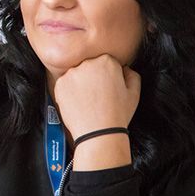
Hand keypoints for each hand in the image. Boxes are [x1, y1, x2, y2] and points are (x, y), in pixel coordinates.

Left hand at [53, 54, 140, 170]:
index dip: (108, 76)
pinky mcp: (60, 85)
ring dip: (80, 83)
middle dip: (93, 77)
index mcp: (107, 62)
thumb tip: (124, 69)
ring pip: (76, 75)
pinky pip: (64, 84)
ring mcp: (71, 74)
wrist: (98, 133)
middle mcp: (87, 64)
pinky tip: (79, 103)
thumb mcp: (134, 93)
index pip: (106, 61)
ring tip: (88, 101)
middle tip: (98, 95)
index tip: (108, 86)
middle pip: (90, 66)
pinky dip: (69, 92)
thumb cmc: (117, 114)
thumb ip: (131, 74)